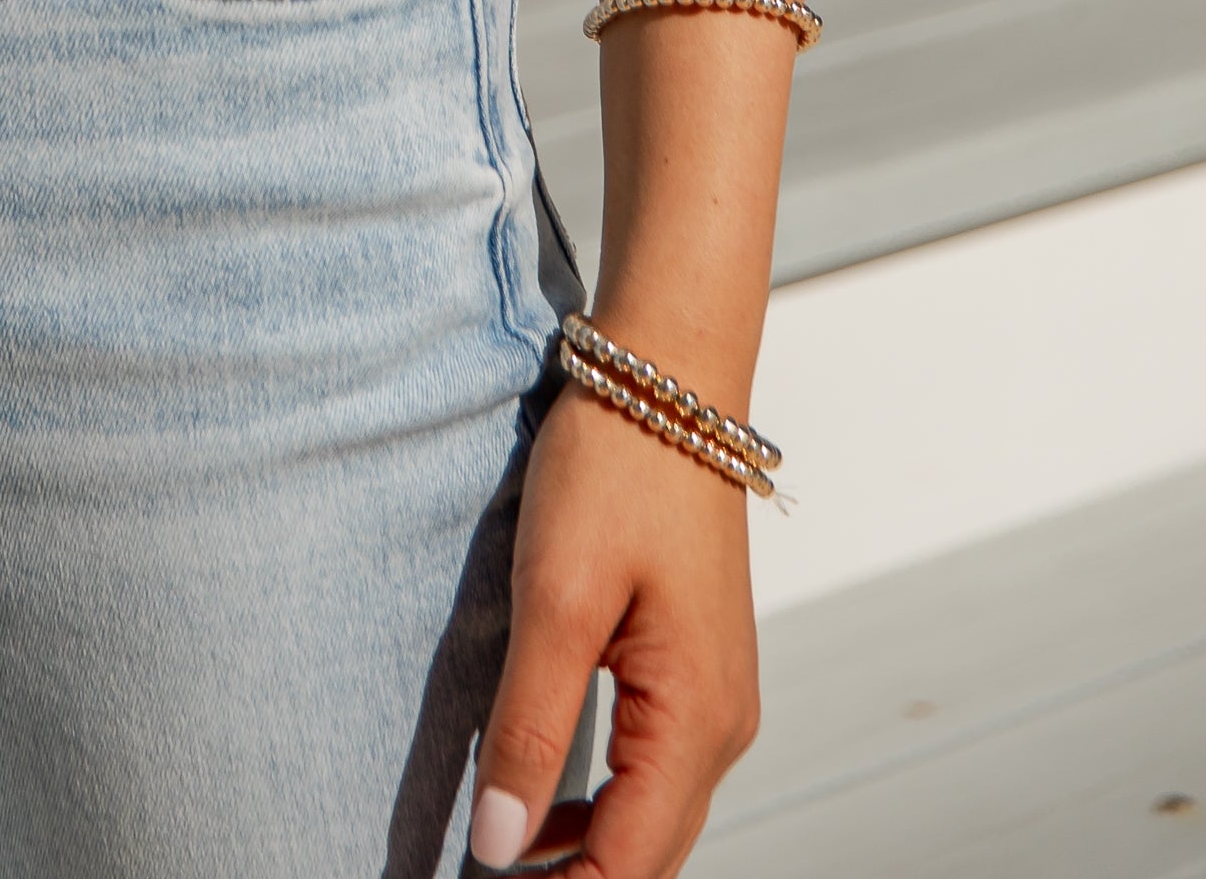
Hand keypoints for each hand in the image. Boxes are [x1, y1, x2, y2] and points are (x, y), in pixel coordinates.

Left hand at [470, 390, 760, 874]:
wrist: (670, 376)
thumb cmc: (617, 469)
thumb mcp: (556, 597)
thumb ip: (529, 726)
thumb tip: (499, 846)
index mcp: (695, 719)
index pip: (628, 863)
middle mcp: (723, 725)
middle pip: (650, 854)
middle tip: (482, 877)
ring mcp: (718, 699)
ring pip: (655, 817)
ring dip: (587, 850)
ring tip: (502, 854)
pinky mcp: (698, 669)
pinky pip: (656, 769)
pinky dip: (604, 802)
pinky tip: (543, 796)